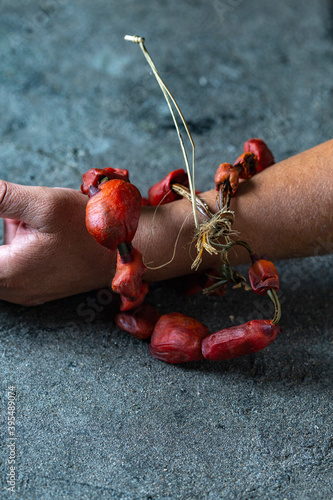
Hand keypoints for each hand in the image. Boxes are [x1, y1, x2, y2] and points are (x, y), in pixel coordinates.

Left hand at [0, 181, 113, 304]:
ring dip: (7, 242)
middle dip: (4, 230)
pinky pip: (13, 271)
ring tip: (29, 225)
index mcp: (6, 273)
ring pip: (1, 263)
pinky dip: (15, 252)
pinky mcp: (38, 290)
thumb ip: (0, 197)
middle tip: (21, 219)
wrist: (129, 248)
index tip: (10, 220)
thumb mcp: (42, 203)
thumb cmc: (89, 228)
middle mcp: (12, 291)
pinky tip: (37, 235)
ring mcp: (26, 293)